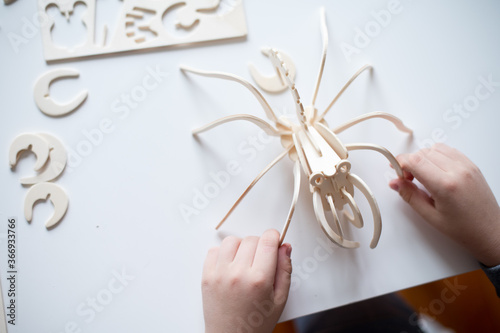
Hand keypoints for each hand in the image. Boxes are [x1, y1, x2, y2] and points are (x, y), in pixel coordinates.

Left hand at [202, 229, 291, 332]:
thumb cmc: (256, 322)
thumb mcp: (280, 299)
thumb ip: (285, 270)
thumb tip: (285, 246)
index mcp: (259, 280)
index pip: (267, 241)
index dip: (274, 237)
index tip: (275, 240)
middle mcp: (238, 274)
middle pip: (251, 239)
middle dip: (260, 244)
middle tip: (261, 260)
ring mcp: (219, 274)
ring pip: (232, 241)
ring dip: (240, 246)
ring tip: (244, 262)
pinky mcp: (206, 276)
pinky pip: (214, 250)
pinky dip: (223, 253)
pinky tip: (230, 266)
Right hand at [389, 143, 499, 266]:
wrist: (490, 231)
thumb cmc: (463, 229)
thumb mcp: (430, 216)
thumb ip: (410, 196)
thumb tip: (394, 182)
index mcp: (445, 186)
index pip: (415, 161)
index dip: (400, 162)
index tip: (394, 169)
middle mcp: (457, 171)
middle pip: (423, 153)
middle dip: (409, 162)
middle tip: (407, 178)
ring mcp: (467, 166)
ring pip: (434, 148)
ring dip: (423, 158)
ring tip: (421, 175)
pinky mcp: (472, 165)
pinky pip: (448, 150)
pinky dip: (436, 156)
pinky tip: (434, 170)